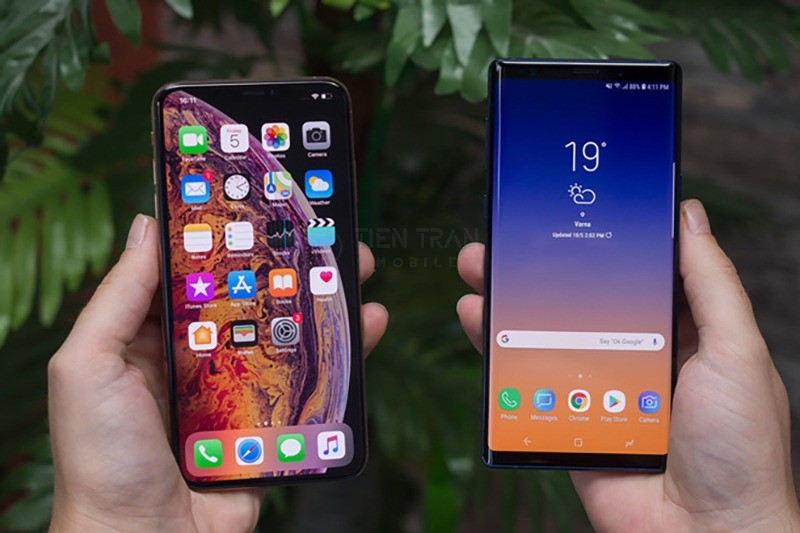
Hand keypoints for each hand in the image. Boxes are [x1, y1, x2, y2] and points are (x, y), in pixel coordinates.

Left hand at [48, 214, 388, 531]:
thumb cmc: (103, 458)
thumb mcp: (87, 367)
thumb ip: (118, 298)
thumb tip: (148, 226)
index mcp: (154, 335)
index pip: (194, 271)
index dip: (222, 232)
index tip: (254, 196)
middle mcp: (200, 355)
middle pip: (251, 293)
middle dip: (286, 257)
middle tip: (318, 224)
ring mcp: (241, 386)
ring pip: (289, 328)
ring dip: (324, 295)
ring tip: (352, 263)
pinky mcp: (274, 418)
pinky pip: (313, 377)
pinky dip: (344, 349)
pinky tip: (366, 322)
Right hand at [456, 199, 799, 530]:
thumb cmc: (738, 448)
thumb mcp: (736, 351)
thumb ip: (711, 284)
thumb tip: (688, 217)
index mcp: (683, 332)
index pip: (637, 272)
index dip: (604, 241)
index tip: (572, 211)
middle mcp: (637, 355)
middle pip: (581, 299)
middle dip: (542, 266)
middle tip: (508, 235)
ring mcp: (599, 388)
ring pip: (547, 334)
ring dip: (510, 300)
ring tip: (479, 268)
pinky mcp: (568, 420)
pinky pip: (529, 381)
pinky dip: (499, 354)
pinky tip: (479, 323)